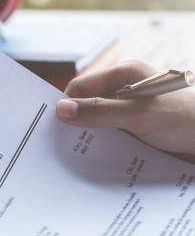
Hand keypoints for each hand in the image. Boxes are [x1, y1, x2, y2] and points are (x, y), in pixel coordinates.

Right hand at [56, 60, 194, 156]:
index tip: (54, 128)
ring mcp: (129, 111)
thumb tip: (61, 110)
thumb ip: (100, 111)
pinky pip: (110, 137)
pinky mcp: (135, 130)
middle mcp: (124, 91)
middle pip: (87, 106)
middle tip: (61, 146)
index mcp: (123, 74)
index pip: (81, 87)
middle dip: (76, 124)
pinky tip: (98, 161)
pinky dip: (103, 148)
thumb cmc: (185, 118)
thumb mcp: (139, 113)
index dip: (66, 105)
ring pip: (97, 124)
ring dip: (90, 139)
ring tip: (76, 158)